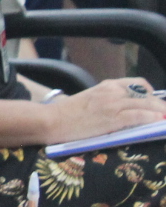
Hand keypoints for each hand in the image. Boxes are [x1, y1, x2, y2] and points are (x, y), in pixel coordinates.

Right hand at [43, 77, 165, 144]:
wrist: (52, 120)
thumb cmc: (68, 114)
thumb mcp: (90, 100)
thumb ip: (107, 100)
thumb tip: (123, 109)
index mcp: (107, 85)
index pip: (138, 84)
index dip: (152, 94)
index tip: (157, 103)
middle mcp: (112, 92)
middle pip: (146, 96)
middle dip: (161, 105)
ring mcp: (113, 105)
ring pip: (146, 105)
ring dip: (161, 112)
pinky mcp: (112, 119)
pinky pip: (139, 117)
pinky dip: (152, 118)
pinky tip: (160, 121)